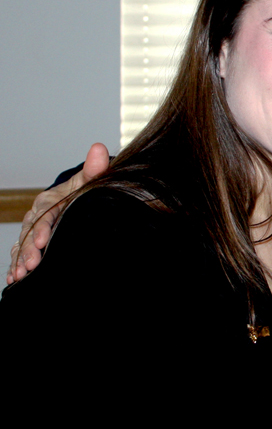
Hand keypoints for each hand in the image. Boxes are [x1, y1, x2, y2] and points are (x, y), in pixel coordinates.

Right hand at [7, 143, 109, 284]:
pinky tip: (15, 280)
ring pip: (22, 246)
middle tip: (31, 265)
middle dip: (28, 250)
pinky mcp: (32, 242)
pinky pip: (21, 253)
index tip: (42, 241)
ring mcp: (32, 230)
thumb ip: (94, 168)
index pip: (43, 215)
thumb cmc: (85, 190)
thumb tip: (99, 149)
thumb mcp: (90, 180)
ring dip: (20, 261)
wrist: (80, 198)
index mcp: (49, 201)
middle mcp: (36, 215)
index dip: (41, 229)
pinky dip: (17, 266)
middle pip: (29, 234)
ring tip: (21, 275)